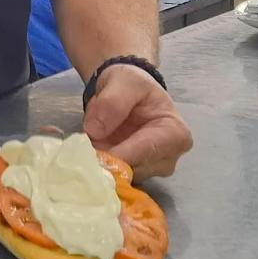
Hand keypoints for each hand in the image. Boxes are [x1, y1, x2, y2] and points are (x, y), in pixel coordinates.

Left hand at [82, 65, 192, 181]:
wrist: (126, 91)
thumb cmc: (132, 84)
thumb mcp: (124, 81)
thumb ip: (113, 102)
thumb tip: (96, 130)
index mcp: (175, 134)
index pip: (144, 151)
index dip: (116, 154)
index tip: (91, 153)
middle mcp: (168, 158)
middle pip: (133, 168)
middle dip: (106, 159)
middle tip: (83, 146)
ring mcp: (151, 170)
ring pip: (121, 176)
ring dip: (101, 162)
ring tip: (89, 141)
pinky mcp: (134, 174)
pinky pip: (114, 177)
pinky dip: (100, 166)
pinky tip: (91, 151)